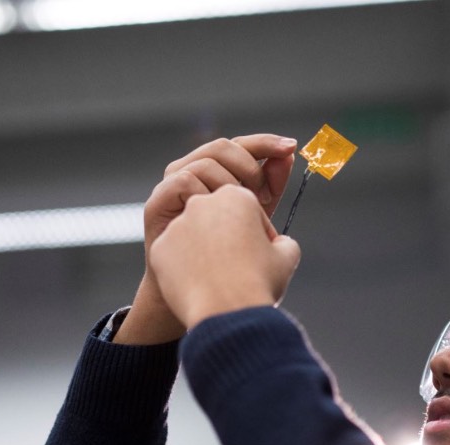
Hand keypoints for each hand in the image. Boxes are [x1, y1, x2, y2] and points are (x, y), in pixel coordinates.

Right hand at [115, 134, 296, 343]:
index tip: (291, 147)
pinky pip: (183, 181)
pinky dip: (203, 194)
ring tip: (240, 215)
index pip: (242, 146)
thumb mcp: (256, 220)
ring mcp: (173, 186)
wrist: (202, 295)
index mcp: (218, 174)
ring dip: (229, 184)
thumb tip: (287, 156)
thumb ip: (270, 188)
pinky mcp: (158, 202)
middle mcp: (193, 172)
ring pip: (205, 162)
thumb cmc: (229, 259)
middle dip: (249, 166)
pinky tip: (215, 220)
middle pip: (223, 146)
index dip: (267, 143)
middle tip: (263, 196)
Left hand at [149, 184, 300, 329]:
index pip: (247, 211)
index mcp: (236, 198)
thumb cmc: (259, 285)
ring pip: (193, 237)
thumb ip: (284, 243)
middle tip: (235, 268)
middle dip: (226, 239)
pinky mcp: (159, 248)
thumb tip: (280, 243)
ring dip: (203, 253)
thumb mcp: (287, 259)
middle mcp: (202, 204)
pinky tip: (197, 286)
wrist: (226, 314)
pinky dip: (183, 269)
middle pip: (216, 220)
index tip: (259, 256)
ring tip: (216, 281)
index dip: (257, 235)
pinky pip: (173, 257)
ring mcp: (177, 225)